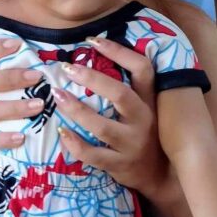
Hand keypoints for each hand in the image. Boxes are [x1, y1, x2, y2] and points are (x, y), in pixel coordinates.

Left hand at [50, 36, 169, 197]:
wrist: (159, 176)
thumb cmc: (145, 134)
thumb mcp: (145, 109)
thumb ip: (128, 89)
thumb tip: (94, 57)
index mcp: (149, 101)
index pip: (142, 69)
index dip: (119, 52)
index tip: (92, 40)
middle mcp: (144, 120)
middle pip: (121, 95)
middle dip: (92, 79)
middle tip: (67, 68)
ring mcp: (132, 144)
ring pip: (102, 126)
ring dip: (77, 110)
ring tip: (57, 95)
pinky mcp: (120, 164)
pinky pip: (94, 154)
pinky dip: (75, 144)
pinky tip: (62, 132)